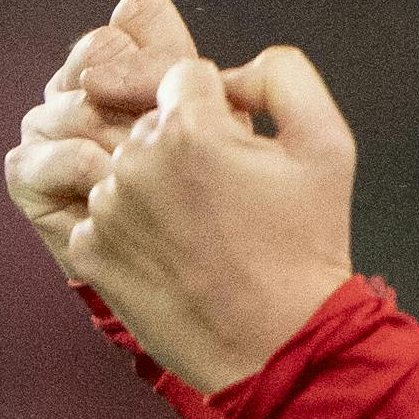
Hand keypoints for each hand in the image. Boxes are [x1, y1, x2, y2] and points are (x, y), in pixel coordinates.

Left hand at [6, 0, 357, 390]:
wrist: (284, 348)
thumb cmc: (309, 249)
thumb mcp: (329, 145)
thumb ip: (284, 75)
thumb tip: (231, 70)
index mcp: (189, 125)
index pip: (183, 76)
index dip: (218, 112)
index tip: (239, 157)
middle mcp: (135, 160)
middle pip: (148, 122)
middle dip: (182, 150)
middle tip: (226, 204)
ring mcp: (106, 209)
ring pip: (122, 168)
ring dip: (154, 190)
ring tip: (200, 236)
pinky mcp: (89, 251)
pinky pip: (101, 216)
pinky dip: (131, 232)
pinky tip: (173, 259)